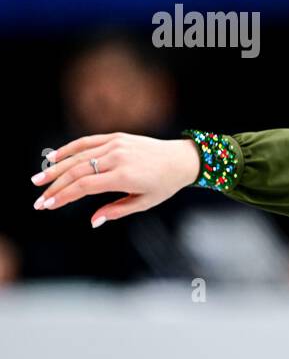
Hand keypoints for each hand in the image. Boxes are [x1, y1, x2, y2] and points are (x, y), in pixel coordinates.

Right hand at [31, 133, 200, 226]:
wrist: (181, 159)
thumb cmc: (164, 185)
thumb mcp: (144, 202)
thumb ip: (116, 211)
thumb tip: (92, 222)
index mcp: (125, 176)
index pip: (85, 187)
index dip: (64, 197)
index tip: (47, 206)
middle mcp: (118, 158)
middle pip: (77, 172)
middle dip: (55, 187)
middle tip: (38, 201)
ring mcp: (116, 145)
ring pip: (79, 157)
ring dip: (55, 169)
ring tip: (38, 180)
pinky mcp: (116, 137)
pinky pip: (88, 142)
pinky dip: (69, 149)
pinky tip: (53, 157)